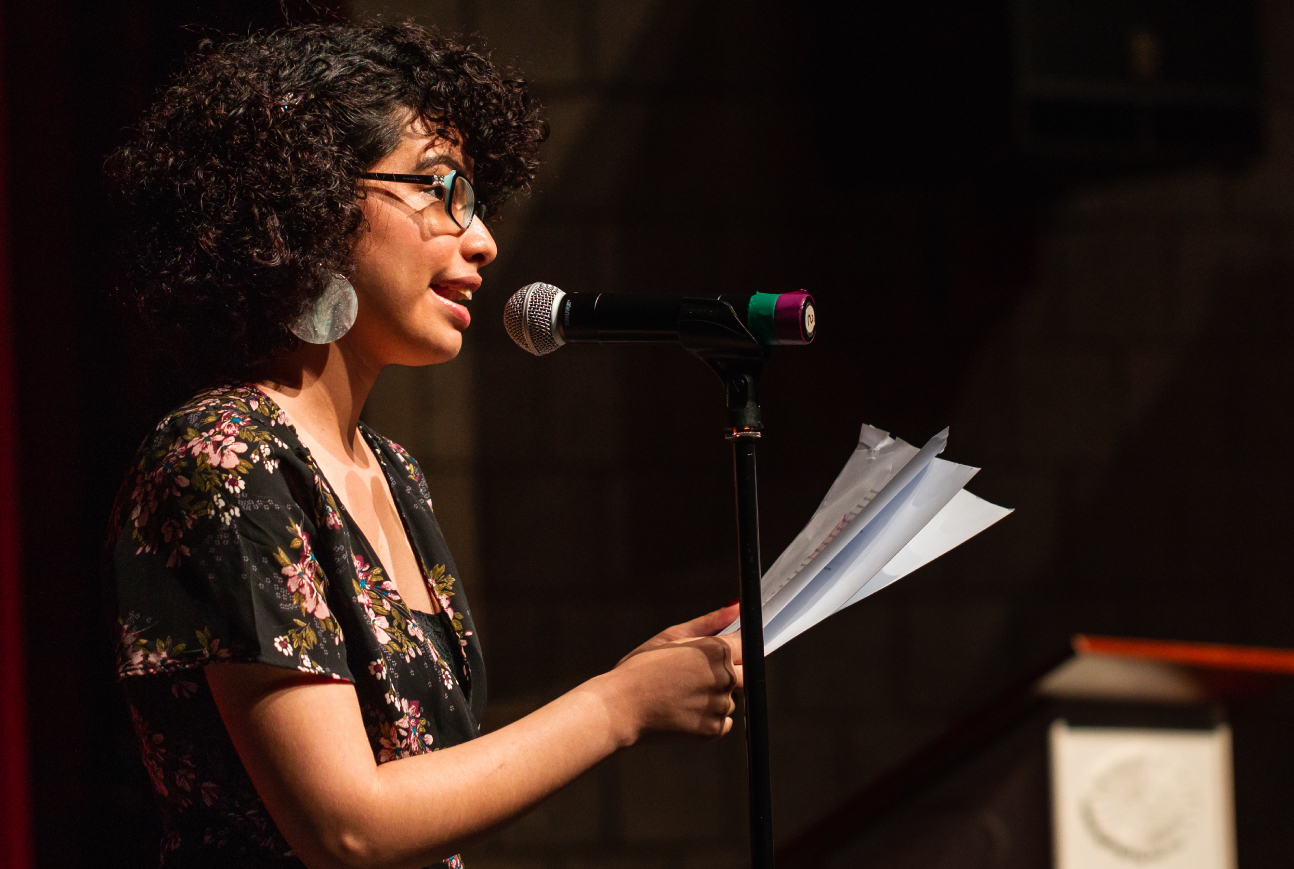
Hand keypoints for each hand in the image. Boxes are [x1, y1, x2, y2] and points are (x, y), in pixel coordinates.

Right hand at [604, 604, 743, 744]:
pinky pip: (724, 722)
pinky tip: (685, 711)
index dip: (732, 651)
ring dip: (715, 697)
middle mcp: (724, 677)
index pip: (746, 647)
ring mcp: (720, 706)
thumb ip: (710, 622)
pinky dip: (710, 717)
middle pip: (744, 675)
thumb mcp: (672, 636)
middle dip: (728, 674)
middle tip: (694, 677)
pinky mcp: (713, 730)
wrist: (620, 707)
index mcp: (717, 650)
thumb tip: (737, 607)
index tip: (716, 657)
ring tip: (682, 694)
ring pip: (731, 699)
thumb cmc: (641, 668)